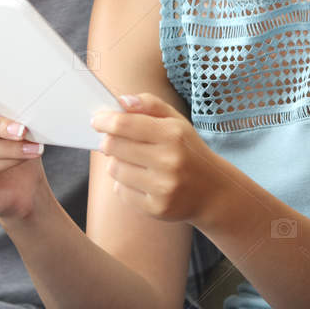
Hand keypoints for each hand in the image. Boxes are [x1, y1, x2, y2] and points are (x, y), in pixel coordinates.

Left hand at [90, 94, 224, 223]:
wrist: (213, 192)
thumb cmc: (188, 151)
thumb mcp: (177, 122)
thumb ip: (150, 105)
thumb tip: (122, 100)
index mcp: (173, 135)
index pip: (125, 124)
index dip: (105, 121)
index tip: (96, 120)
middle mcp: (169, 161)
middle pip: (114, 146)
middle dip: (108, 141)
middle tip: (111, 141)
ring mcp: (162, 187)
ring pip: (115, 169)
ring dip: (116, 163)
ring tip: (132, 162)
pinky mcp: (156, 208)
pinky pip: (121, 191)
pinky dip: (124, 184)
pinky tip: (141, 181)